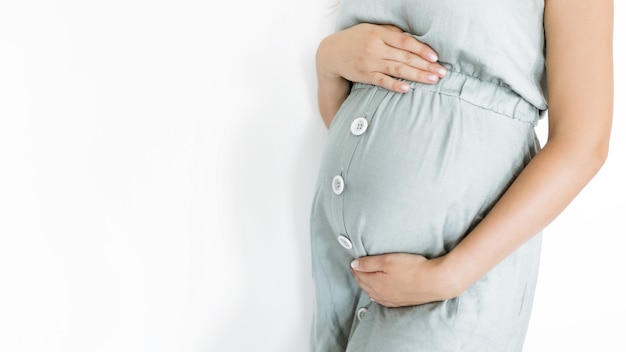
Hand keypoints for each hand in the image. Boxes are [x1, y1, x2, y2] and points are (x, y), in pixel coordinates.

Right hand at [316, 23, 446, 92]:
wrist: (331, 53)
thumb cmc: (355, 40)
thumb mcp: (371, 29)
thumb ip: (390, 33)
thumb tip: (412, 38)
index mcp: (379, 34)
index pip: (405, 42)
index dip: (422, 49)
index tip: (435, 57)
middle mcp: (376, 48)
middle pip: (405, 57)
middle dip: (426, 65)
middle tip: (442, 73)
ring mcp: (370, 62)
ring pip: (398, 69)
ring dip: (417, 75)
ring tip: (432, 80)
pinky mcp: (364, 75)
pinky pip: (382, 81)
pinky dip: (395, 85)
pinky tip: (407, 89)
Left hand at [350, 253, 461, 307]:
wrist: (435, 282)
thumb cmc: (412, 268)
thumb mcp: (387, 260)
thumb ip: (368, 263)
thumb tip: (353, 265)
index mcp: (375, 283)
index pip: (359, 274)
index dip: (355, 266)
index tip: (354, 261)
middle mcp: (380, 294)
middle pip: (364, 284)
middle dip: (359, 275)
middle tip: (357, 267)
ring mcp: (390, 299)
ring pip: (372, 293)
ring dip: (367, 285)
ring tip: (365, 277)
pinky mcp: (400, 302)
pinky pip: (383, 300)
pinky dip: (376, 295)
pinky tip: (377, 294)